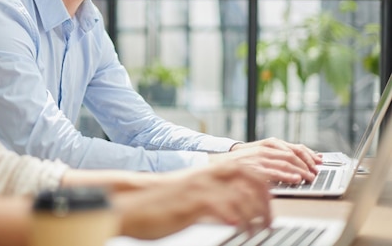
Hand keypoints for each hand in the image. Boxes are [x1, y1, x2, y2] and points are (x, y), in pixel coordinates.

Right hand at [111, 162, 271, 239]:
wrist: (130, 203)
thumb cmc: (155, 203)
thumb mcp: (187, 198)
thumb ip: (209, 201)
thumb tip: (230, 214)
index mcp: (205, 173)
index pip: (245, 171)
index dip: (263, 186)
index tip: (270, 204)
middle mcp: (205, 176)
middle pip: (250, 178)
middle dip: (266, 199)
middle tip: (270, 219)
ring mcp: (200, 188)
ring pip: (242, 195)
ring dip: (256, 214)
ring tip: (258, 231)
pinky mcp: (192, 202)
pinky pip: (225, 208)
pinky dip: (238, 219)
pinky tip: (240, 229)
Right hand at [210, 137, 322, 183]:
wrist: (218, 163)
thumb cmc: (240, 161)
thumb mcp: (259, 154)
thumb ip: (276, 157)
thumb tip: (296, 164)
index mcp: (269, 144)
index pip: (295, 147)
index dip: (310, 155)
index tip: (319, 162)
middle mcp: (266, 148)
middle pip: (293, 154)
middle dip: (307, 165)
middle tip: (316, 174)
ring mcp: (260, 157)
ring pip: (286, 162)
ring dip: (300, 171)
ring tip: (309, 178)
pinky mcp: (254, 167)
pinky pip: (274, 171)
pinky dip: (287, 175)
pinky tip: (295, 179)